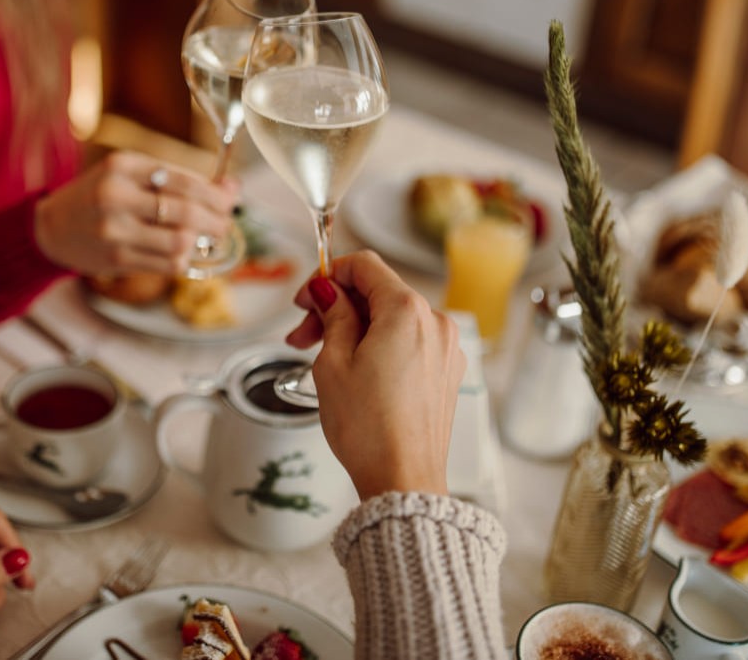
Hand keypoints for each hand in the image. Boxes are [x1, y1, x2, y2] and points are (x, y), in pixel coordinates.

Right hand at [34, 150, 238, 276]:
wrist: (52, 228)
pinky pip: (166, 263)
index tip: (230, 198)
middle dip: (217, 219)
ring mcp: (115, 229)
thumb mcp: (129, 175)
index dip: (216, 193)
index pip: (185, 180)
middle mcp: (117, 194)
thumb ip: (175, 179)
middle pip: (186, 210)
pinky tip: (182, 253)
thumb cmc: (100, 197)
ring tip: (207, 239)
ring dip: (202, 242)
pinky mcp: (116, 257)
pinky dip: (183, 260)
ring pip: (180, 240)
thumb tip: (232, 187)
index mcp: (123, 165)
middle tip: (225, 223)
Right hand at [285, 250, 464, 499]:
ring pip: (393, 319)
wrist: (403, 480)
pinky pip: (409, 342)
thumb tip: (327, 291)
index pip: (365, 266)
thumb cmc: (367, 428)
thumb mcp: (333, 363)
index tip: (305, 299)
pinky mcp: (446, 372)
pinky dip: (380, 346)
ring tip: (321, 358)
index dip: (328, 275)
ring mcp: (446, 348)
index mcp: (407, 311)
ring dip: (355, 328)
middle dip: (337, 307)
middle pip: (378, 293)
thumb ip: (333, 315)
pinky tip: (354, 371)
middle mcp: (435, 322)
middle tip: (301, 336)